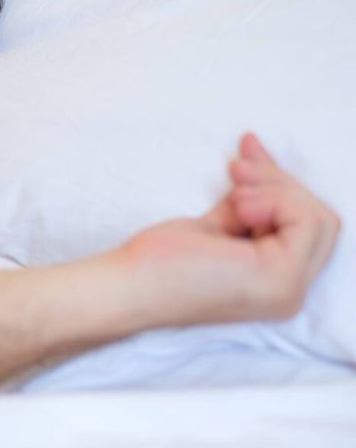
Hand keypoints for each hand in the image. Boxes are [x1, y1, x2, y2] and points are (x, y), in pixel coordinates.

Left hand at [120, 133, 340, 325]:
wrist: (128, 286)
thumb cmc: (158, 260)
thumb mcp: (213, 224)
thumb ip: (244, 201)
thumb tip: (253, 154)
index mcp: (276, 284)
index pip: (307, 226)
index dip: (280, 185)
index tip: (241, 159)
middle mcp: (290, 293)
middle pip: (320, 220)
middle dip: (280, 183)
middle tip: (236, 169)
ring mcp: (287, 291)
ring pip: (319, 219)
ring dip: (277, 190)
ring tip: (234, 190)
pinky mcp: (279, 280)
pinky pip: (307, 222)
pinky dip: (276, 201)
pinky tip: (239, 205)